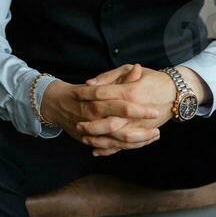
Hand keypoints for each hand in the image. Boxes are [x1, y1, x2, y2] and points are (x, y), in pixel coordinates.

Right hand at [40, 64, 165, 152]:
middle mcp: (95, 118)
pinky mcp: (91, 139)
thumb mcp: (102, 81)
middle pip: (121, 130)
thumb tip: (138, 68)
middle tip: (158, 131)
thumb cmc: (83, 90)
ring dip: (137, 142)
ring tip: (154, 136)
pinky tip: (141, 144)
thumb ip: (121, 77)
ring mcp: (92, 131)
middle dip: (141, 133)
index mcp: (99, 101)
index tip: (155, 111)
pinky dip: (125, 147)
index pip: (123, 107)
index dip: (140, 111)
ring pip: (118, 142)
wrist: (57, 104)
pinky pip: (110, 147)